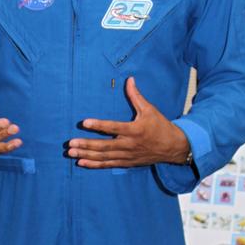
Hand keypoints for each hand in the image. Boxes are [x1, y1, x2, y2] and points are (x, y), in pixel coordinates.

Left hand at [67, 77, 188, 167]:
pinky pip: (108, 164)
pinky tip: (82, 163)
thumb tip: (129, 79)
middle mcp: (129, 144)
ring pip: (104, 156)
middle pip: (104, 146)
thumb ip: (136, 96)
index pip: (113, 127)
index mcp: (134, 130)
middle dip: (86, 145)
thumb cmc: (160, 127)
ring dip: (87, 155)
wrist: (173, 147)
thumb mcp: (150, 110)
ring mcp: (127, 155)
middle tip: (70, 143)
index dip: (98, 125)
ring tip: (71, 153)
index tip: (84, 122)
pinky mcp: (126, 162)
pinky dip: (95, 164)